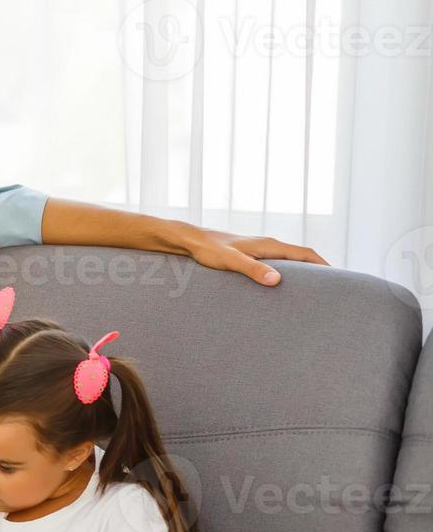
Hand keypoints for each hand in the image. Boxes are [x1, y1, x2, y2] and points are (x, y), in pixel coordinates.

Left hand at [177, 224, 327, 285]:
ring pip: (289, 260)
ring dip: (302, 272)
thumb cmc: (209, 250)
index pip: (306, 254)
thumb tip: (277, 281)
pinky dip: (286, 272)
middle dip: (318, 270)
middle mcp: (268, 245)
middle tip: (331, 289)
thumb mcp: (231, 261)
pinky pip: (276, 263)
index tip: (340, 279)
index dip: (324, 266)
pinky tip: (282, 285)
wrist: (191, 240)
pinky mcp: (250, 254)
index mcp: (269, 245)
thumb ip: (253, 270)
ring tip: (312, 290)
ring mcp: (260, 249)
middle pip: (301, 257)